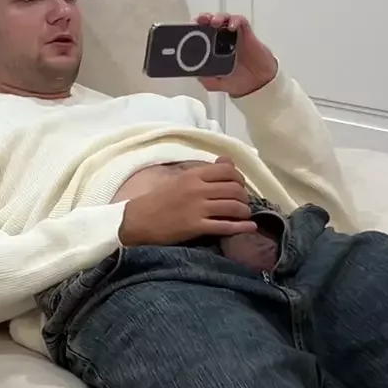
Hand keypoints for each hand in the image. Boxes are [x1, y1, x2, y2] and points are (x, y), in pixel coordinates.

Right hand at [118, 159, 257, 246]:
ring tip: (244, 214)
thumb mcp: (179, 179)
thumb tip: (227, 161)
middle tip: (244, 202)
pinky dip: (240, 227)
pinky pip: (224, 226)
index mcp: (193, 175)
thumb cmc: (158, 199)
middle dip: (244, 196)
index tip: (240, 186)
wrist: (138, 220)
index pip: (227, 171)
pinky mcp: (196, 227)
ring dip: (244, 211)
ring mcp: (197, 208)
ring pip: (232, 207)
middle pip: (233, 189)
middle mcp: (198, 189)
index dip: (239, 178)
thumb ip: (204, 172)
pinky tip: (250, 227)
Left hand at [195, 13, 278, 97]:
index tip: (188, 28)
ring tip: (214, 22)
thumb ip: (205, 78)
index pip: (200, 32)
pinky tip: (231, 27)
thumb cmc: (238, 80)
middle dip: (203, 18)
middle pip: (209, 21)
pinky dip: (235, 21)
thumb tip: (196, 72)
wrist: (258, 83)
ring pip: (223, 18)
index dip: (194, 28)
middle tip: (199, 21)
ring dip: (217, 17)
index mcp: (211, 48)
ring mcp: (233, 35)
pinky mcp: (246, 33)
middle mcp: (221, 39)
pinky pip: (240, 21)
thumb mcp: (215, 83)